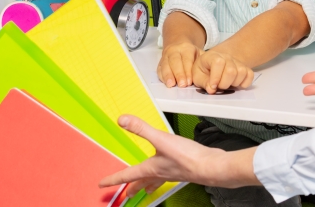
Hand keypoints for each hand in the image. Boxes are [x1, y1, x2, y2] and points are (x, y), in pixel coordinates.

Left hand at [99, 115, 258, 195]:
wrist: (211, 167)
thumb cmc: (188, 157)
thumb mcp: (161, 139)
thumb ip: (141, 129)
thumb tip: (122, 120)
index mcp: (151, 168)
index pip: (128, 174)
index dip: (113, 178)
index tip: (102, 184)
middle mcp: (160, 172)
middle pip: (142, 182)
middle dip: (132, 188)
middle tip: (125, 194)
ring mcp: (172, 173)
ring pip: (155, 181)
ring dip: (147, 184)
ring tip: (144, 188)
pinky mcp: (184, 170)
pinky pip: (168, 176)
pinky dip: (163, 176)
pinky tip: (169, 172)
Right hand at [158, 42, 201, 87]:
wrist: (178, 44)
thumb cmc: (191, 53)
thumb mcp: (200, 53)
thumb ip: (203, 63)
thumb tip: (209, 76)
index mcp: (186, 48)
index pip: (186, 59)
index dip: (188, 71)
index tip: (189, 81)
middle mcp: (174, 50)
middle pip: (175, 61)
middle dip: (178, 74)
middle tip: (182, 85)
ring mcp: (166, 56)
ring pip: (165, 65)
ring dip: (168, 75)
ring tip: (171, 85)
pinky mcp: (160, 62)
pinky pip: (160, 68)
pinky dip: (162, 76)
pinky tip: (166, 82)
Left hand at [192, 50, 253, 94]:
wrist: (212, 64)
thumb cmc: (203, 70)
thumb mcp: (197, 75)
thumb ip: (203, 82)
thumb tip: (211, 89)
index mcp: (213, 56)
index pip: (219, 63)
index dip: (216, 77)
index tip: (212, 86)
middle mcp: (226, 57)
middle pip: (231, 71)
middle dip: (224, 84)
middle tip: (218, 86)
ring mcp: (237, 62)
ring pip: (242, 72)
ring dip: (234, 83)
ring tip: (226, 84)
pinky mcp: (244, 68)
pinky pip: (250, 75)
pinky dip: (244, 83)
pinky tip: (236, 84)